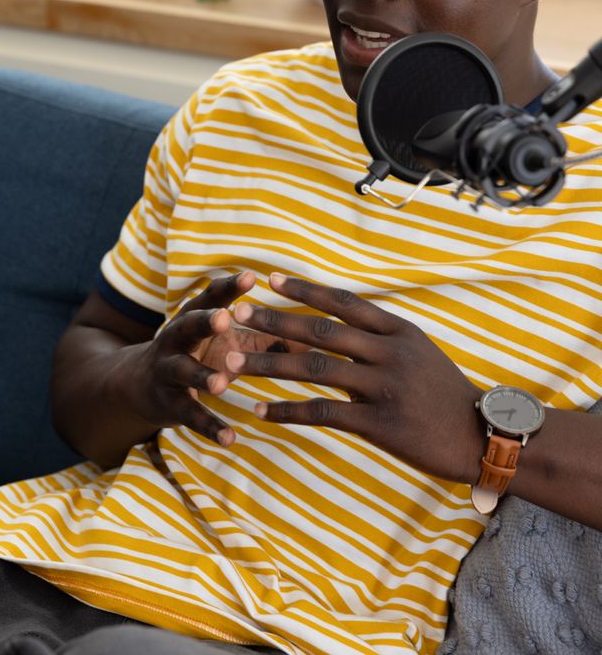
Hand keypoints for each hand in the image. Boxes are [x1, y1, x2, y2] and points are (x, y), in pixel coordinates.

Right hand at [114, 271, 257, 447]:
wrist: (140, 384)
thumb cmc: (199, 353)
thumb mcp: (227, 339)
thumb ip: (266, 335)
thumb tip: (314, 336)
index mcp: (194, 316)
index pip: (211, 297)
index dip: (229, 287)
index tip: (250, 276)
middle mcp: (177, 338)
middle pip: (188, 325)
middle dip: (205, 321)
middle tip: (224, 318)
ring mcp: (169, 370)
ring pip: (183, 371)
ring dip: (202, 377)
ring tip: (221, 384)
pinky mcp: (168, 402)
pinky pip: (189, 414)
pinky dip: (209, 426)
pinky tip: (230, 438)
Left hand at [225, 273, 483, 483]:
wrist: (482, 435)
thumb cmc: (444, 392)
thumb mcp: (417, 352)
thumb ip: (378, 338)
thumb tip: (332, 322)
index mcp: (397, 330)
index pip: (343, 302)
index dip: (304, 290)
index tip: (270, 279)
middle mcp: (389, 352)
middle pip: (320, 331)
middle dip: (275, 320)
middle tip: (239, 314)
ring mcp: (384, 388)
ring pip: (314, 370)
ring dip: (268, 364)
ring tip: (232, 364)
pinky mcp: (379, 424)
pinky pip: (323, 413)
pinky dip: (287, 411)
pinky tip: (260, 412)